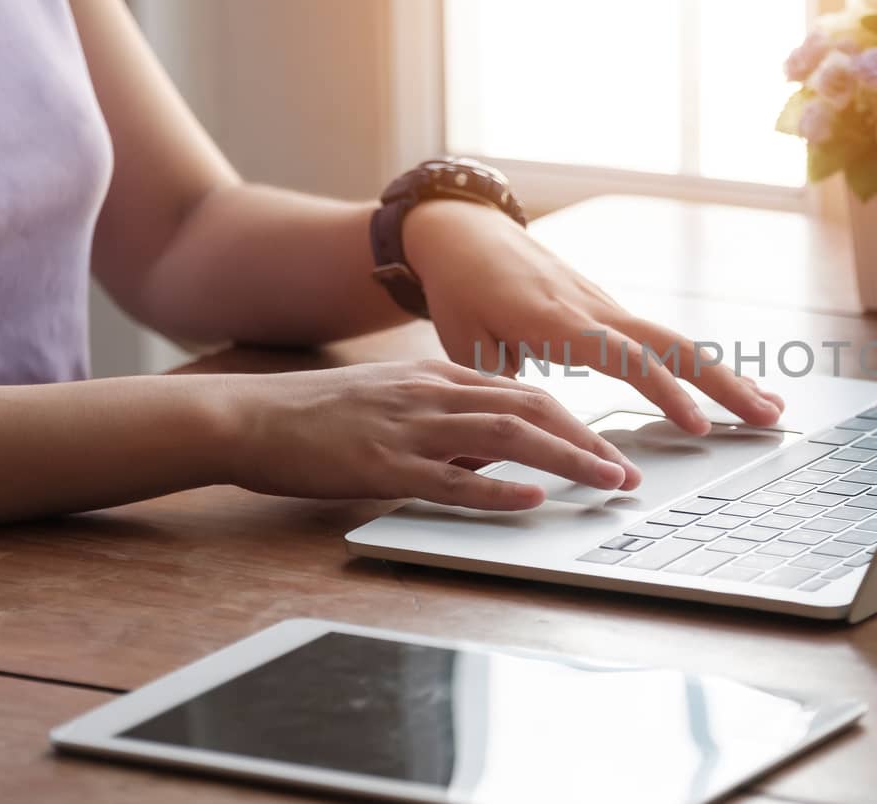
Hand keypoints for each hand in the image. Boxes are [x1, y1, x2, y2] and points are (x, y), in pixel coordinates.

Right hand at [225, 360, 641, 510]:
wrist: (247, 418)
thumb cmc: (316, 417)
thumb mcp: (393, 404)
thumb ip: (446, 423)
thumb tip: (495, 456)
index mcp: (437, 377)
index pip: (524, 393)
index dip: (575, 420)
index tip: (610, 446)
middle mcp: (432, 394)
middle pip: (531, 409)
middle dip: (589, 440)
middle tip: (628, 472)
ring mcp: (409, 427)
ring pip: (507, 436)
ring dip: (566, 459)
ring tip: (606, 482)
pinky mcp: (382, 464)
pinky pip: (450, 478)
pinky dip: (497, 489)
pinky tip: (532, 500)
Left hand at [404, 202, 784, 434]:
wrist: (468, 235)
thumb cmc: (462, 291)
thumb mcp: (465, 343)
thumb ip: (500, 387)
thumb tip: (517, 441)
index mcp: (558, 320)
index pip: (624, 358)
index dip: (664, 391)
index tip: (695, 425)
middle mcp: (595, 311)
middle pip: (673, 345)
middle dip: (723, 383)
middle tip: (766, 417)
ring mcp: (609, 309)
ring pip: (678, 342)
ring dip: (727, 377)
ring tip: (772, 408)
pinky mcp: (612, 314)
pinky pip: (665, 341)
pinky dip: (703, 366)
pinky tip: (736, 386)